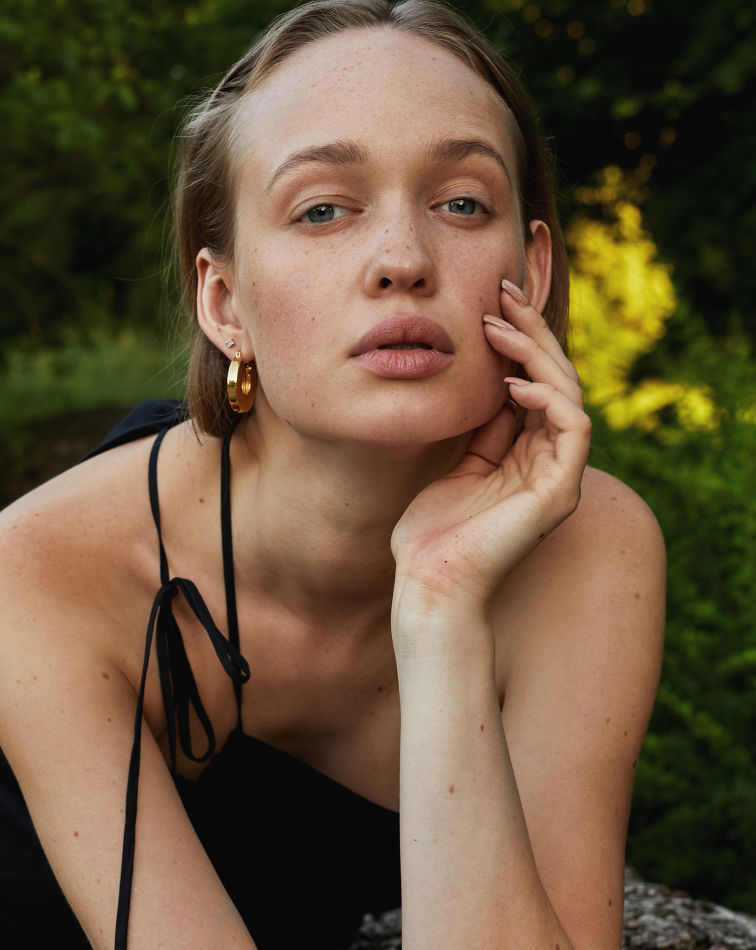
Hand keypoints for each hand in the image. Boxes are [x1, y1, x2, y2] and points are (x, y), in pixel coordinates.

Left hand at [391, 279, 590, 618]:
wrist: (427, 585)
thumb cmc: (432, 534)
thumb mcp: (455, 465)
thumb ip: (481, 430)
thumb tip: (492, 385)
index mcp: (525, 455)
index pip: (534, 382)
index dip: (518, 340)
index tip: (491, 303)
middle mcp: (547, 462)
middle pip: (555, 380)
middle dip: (530, 332)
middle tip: (503, 292)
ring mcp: (557, 477)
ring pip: (568, 395)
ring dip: (536, 354)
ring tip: (499, 327)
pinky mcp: (558, 492)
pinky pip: (572, 430)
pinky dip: (548, 399)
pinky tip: (514, 382)